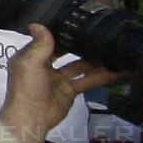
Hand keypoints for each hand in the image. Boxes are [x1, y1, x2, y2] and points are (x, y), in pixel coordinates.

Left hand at [0, 25, 116, 142]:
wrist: (32, 118)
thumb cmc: (26, 89)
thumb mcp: (30, 63)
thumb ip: (39, 45)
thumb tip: (36, 24)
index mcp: (32, 56)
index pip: (49, 40)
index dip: (63, 33)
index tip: (80, 23)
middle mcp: (45, 66)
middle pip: (68, 52)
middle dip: (83, 46)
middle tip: (102, 36)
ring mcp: (59, 79)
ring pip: (81, 66)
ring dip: (97, 61)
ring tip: (116, 52)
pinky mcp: (70, 90)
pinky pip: (88, 80)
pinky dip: (102, 76)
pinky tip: (117, 71)